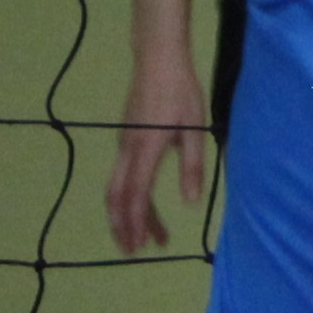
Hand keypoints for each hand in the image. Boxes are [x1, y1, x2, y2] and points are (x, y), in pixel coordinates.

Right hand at [107, 49, 211, 253]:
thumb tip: (190, 203)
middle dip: (124, 227)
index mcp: (146, 149)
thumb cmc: (181, 92)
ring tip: (146, 235)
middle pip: (117, 198)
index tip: (142, 245)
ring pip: (117, 189)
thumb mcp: (195, 129)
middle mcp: (128, 151)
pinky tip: (145, 205)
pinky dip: (129, 196)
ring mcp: (123, 145)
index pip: (136, 195)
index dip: (137, 223)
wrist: (158, 61)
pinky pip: (122, 176)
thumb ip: (193, 166)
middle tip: (134, 251)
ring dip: (127, 214)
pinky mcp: (125, 140)